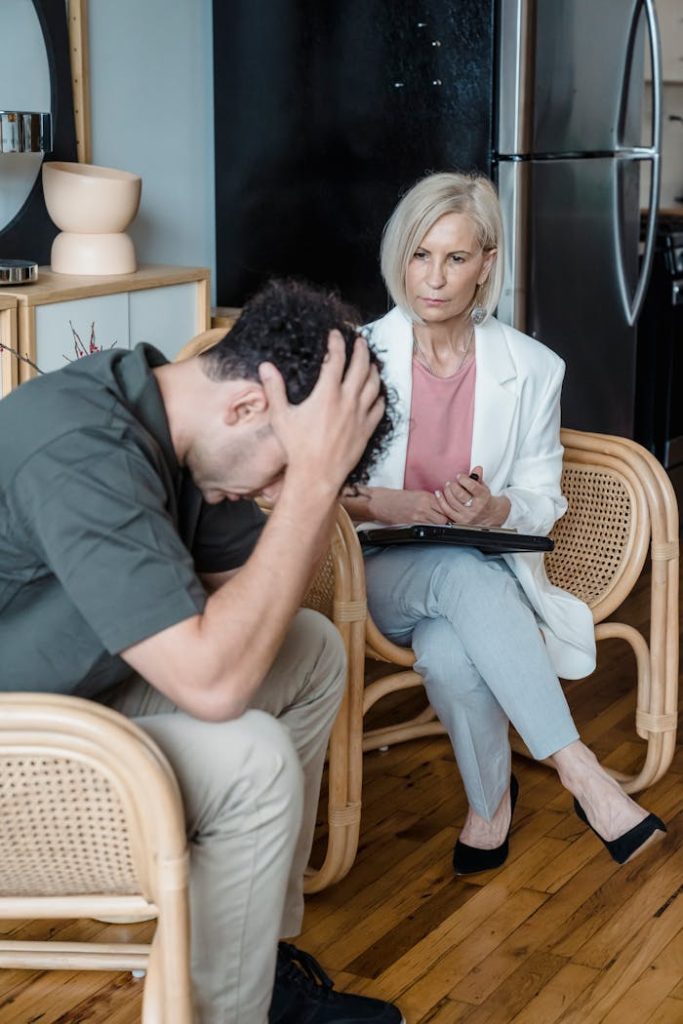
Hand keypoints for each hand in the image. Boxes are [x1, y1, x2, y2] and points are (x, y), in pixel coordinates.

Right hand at [259, 331, 384, 495]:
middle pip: (361, 367)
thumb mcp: (281, 416)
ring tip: (371, 362)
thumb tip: (266, 366)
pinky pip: (379, 408)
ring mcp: (360, 415)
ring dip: (373, 370)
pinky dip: (380, 396)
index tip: (335, 334)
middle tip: (360, 341)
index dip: (336, 343)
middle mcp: (347, 401)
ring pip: (374, 385)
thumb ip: (274, 389)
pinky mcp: (366, 430)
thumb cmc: (297, 447)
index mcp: (327, 394)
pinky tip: (378, 393)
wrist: (317, 475)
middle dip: (361, 350)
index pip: (336, 359)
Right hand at [368, 487, 447, 524]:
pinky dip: (430, 528)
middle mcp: (424, 506)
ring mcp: (419, 517)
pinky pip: (428, 528)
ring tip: (436, 523)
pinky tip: (428, 525)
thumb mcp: (418, 494)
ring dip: (439, 525)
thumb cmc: (399, 498)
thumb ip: (431, 500)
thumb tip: (444, 506)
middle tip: (445, 520)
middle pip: (444, 517)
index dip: (449, 510)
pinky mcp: (413, 524)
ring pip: (438, 525)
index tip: (450, 513)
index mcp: (426, 497)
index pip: (446, 506)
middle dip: (446, 520)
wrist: (384, 502)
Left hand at [434, 467, 509, 525]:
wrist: (490, 517)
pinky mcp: (459, 521)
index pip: (473, 487)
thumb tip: (477, 468)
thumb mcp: (484, 488)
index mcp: (484, 498)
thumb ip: (478, 478)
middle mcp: (476, 508)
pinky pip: (447, 510)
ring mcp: (467, 516)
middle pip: (460, 494)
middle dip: (454, 486)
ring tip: (447, 486)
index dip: (464, 480)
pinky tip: (439, 493)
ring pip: (452, 502)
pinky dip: (441, 500)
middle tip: (451, 482)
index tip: (459, 476)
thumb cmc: (484, 500)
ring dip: (447, 491)